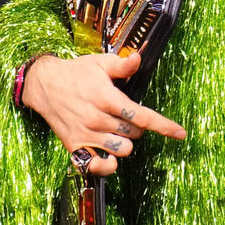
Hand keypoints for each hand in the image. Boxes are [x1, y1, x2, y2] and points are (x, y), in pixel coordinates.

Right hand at [22, 51, 185, 175]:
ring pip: (122, 149)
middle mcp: (98, 119)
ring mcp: (86, 135)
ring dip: (126, 141)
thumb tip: (138, 58)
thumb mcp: (100, 63)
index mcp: (107, 98)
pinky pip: (98, 166)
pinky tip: (109, 154)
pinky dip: (108, 164)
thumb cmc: (76, 73)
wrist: (44, 85)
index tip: (181, 133)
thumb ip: (122, 65)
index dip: (164, 126)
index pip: (142, 116)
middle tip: (127, 114)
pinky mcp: (75, 147)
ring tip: (117, 129)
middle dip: (139, 126)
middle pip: (136, 133)